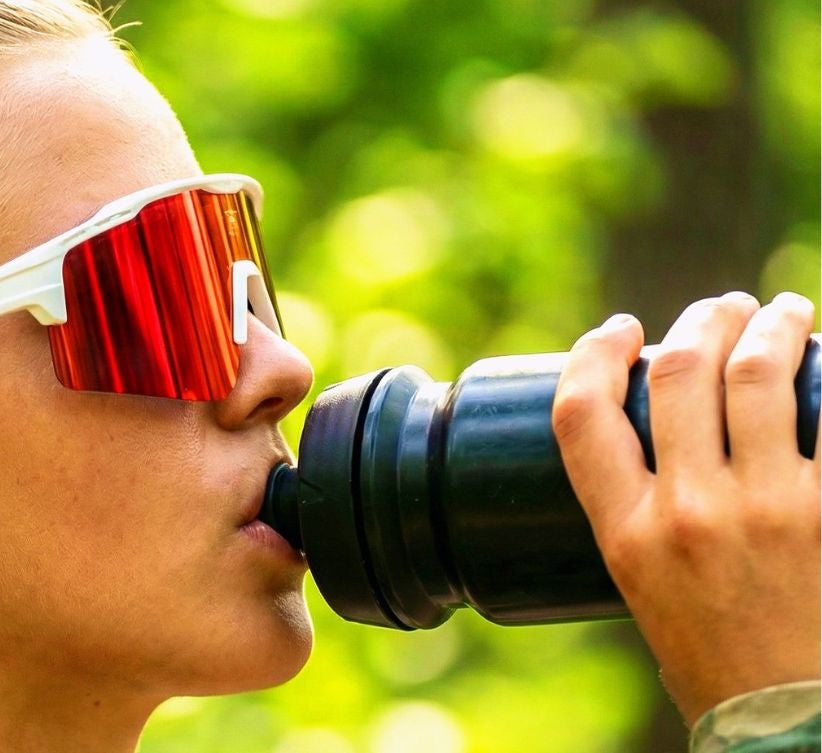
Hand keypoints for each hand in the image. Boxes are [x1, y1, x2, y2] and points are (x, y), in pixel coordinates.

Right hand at [552, 291, 819, 724]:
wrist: (788, 719)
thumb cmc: (717, 662)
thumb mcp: (645, 590)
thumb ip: (648, 519)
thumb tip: (672, 440)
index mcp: (625, 534)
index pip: (584, 415)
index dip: (596, 355)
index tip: (618, 332)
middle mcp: (689, 512)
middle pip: (680, 374)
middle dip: (702, 321)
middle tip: (723, 310)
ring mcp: (769, 509)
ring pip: (757, 376)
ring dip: (770, 326)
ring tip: (781, 313)